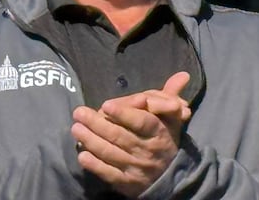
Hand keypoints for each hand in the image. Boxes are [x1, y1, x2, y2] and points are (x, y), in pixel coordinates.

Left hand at [72, 70, 192, 196]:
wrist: (168, 176)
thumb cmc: (165, 139)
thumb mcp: (172, 118)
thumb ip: (171, 95)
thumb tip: (183, 74)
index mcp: (160, 132)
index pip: (142, 122)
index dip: (124, 113)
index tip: (106, 104)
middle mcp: (148, 150)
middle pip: (120, 136)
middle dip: (98, 124)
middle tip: (79, 112)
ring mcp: (136, 168)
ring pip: (111, 153)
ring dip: (91, 141)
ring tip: (75, 129)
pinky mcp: (126, 183)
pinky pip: (109, 174)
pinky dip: (95, 165)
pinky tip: (82, 155)